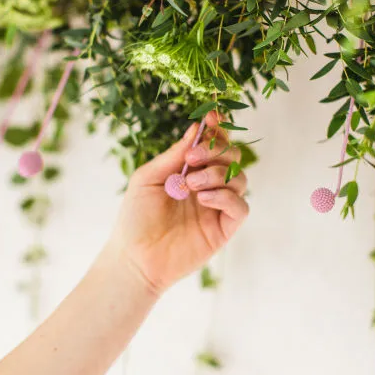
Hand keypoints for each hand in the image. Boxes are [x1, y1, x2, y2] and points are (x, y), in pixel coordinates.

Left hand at [110, 111, 248, 293]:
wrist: (134, 257)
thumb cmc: (136, 218)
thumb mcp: (148, 178)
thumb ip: (174, 155)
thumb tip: (195, 128)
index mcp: (190, 171)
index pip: (213, 144)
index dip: (216, 129)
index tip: (211, 116)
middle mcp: (208, 186)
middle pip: (232, 157)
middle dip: (216, 150)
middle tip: (191, 159)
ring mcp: (217, 207)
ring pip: (239, 178)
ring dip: (217, 174)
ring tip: (191, 184)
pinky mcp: (224, 229)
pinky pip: (240, 206)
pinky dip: (225, 196)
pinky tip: (202, 198)